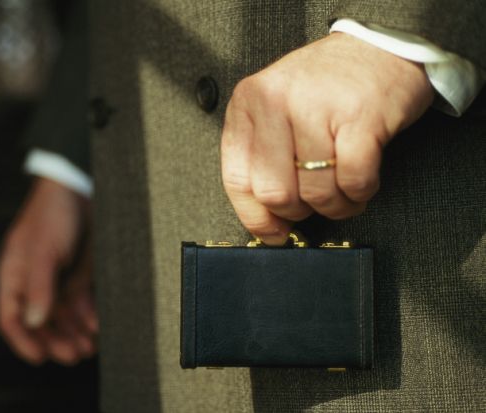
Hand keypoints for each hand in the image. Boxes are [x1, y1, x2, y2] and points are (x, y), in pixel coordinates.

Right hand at [0, 177, 97, 364]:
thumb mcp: (43, 250)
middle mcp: (34, 282)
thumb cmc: (53, 215)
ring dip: (73, 333)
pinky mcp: (78, 273)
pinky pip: (80, 302)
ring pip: (62, 316)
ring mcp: (57, 278)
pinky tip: (97, 325)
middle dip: (55, 340)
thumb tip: (34, 322)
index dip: (22, 341)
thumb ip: (39, 286)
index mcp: (14, 276)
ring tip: (89, 348)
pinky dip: (88, 315)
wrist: (81, 187)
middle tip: (74, 355)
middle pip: (40, 322)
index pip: (10, 317)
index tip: (40, 358)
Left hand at [221, 33, 433, 244]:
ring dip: (335, 205)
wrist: (379, 46)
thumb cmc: (325, 88)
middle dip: (299, 211)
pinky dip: (360, 193)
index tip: (274, 233)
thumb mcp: (276, 112)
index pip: (237, 180)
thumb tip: (266, 224)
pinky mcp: (359, 116)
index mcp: (248, 104)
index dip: (256, 217)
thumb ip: (262, 159)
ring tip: (343, 191)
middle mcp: (275, 102)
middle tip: (314, 203)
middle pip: (275, 193)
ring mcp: (316, 107)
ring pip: (316, 193)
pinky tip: (362, 181)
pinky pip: (353, 182)